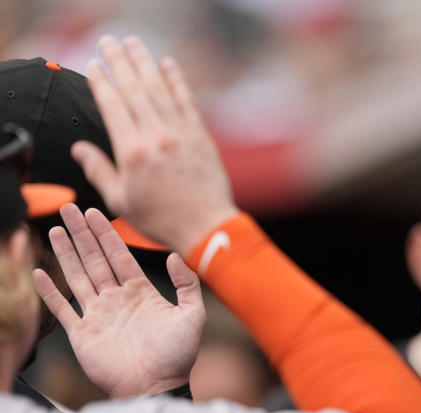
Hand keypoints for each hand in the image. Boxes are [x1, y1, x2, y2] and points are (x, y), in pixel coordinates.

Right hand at [32, 204, 205, 397]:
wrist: (157, 386)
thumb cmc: (177, 356)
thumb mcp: (192, 315)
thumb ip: (187, 284)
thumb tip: (174, 255)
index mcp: (141, 293)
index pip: (119, 255)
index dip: (106, 233)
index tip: (93, 212)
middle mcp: (116, 300)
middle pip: (94, 259)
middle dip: (81, 233)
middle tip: (68, 208)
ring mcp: (98, 315)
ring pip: (77, 276)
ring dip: (66, 253)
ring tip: (54, 229)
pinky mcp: (82, 333)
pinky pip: (62, 308)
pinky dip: (49, 291)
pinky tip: (39, 272)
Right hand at [71, 35, 236, 255]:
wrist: (205, 227)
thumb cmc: (162, 219)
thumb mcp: (121, 200)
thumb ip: (99, 171)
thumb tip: (81, 149)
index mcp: (132, 152)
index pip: (113, 106)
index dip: (102, 82)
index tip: (94, 65)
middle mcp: (156, 137)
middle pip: (134, 90)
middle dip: (119, 62)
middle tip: (108, 42)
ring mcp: (181, 135)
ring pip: (160, 90)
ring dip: (145, 63)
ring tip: (134, 44)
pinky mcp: (201, 137)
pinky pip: (187, 102)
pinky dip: (177, 81)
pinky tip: (168, 65)